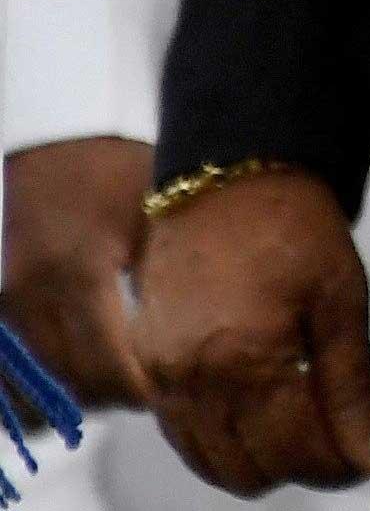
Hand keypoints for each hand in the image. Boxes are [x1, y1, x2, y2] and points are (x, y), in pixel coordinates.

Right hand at [2, 138, 148, 406]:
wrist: (62, 137)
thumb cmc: (121, 171)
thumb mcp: (156, 218)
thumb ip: (164, 282)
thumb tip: (186, 344)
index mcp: (81, 272)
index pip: (107, 361)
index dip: (139, 390)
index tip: (173, 394)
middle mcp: (36, 293)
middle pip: (69, 379)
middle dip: (114, 397)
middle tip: (157, 393)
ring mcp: (12, 299)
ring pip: (39, 379)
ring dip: (80, 392)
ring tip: (126, 384)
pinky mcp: (3, 301)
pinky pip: (19, 362)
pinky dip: (49, 377)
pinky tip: (86, 371)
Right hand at [126, 163, 369, 489]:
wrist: (228, 175)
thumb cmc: (291, 224)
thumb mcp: (345, 305)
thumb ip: (359, 397)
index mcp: (247, 363)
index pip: (298, 457)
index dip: (344, 465)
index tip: (368, 451)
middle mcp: (192, 379)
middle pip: (251, 471)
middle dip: (303, 464)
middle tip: (339, 433)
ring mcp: (160, 376)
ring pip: (211, 465)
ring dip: (260, 458)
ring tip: (304, 419)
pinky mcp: (144, 367)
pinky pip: (181, 435)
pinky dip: (221, 440)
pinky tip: (259, 409)